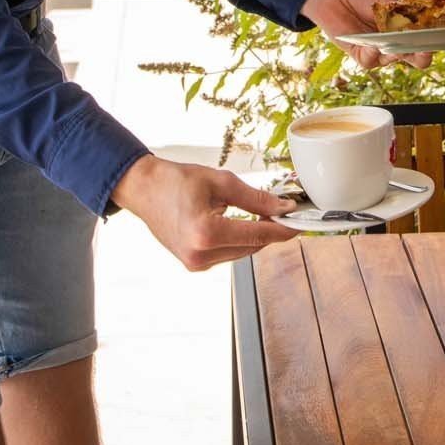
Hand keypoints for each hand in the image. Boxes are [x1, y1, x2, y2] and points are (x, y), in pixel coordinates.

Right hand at [110, 155, 298, 270]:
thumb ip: (255, 198)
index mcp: (207, 233)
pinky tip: (240, 223)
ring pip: (243, 252)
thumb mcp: (220, 182)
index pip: (259, 235)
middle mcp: (201, 254)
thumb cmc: (176, 180)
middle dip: (271, 230)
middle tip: (285, 212)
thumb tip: (283, 207)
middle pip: (253, 246)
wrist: (144, 189)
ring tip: (263, 214)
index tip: (301, 222)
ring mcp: (196, 263)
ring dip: (255, 236)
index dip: (284, 228)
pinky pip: (228, 254)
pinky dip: (239, 240)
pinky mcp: (194, 264)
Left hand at [300, 0, 431, 70]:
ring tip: (395, 46)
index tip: (439, 37)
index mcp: (406, 25)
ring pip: (392, 60)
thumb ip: (402, 8)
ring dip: (396, 54)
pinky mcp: (360, 54)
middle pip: (414, 57)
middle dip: (421, 56)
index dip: (433, 40)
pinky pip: (370, 61)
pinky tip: (373, 46)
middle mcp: (395, 41)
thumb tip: (415, 22)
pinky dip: (372, 55)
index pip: (425, 38)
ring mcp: (379, 49)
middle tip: (423, 52)